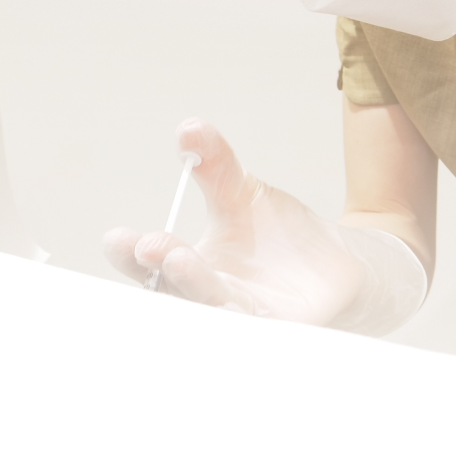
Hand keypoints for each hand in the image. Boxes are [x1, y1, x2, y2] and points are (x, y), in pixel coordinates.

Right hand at [103, 119, 364, 325]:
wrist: (337, 263)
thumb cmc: (280, 237)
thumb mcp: (242, 193)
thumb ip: (215, 165)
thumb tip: (190, 129)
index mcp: (191, 268)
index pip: (151, 265)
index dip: (130, 255)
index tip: (118, 237)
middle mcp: (209, 298)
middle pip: (175, 291)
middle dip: (162, 267)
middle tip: (153, 247)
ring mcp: (244, 316)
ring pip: (212, 308)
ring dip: (193, 287)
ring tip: (178, 260)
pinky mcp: (280, 327)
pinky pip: (257, 328)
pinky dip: (241, 319)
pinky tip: (232, 305)